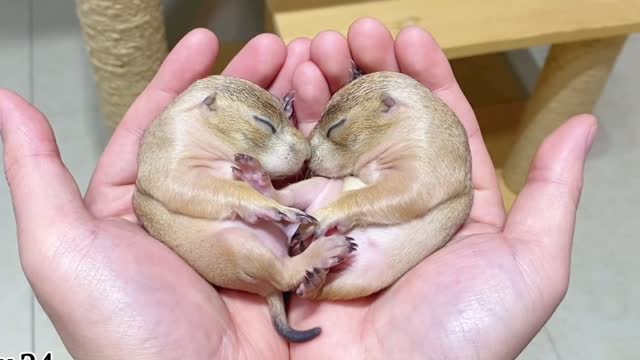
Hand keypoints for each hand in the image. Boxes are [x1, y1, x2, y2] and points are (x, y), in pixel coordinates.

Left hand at [0, 28, 313, 358]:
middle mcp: (189, 209)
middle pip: (220, 130)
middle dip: (246, 83)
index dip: (181, 78)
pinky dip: (313, 157)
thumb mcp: (63, 247)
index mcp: (136, 202)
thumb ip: (37, 172)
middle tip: (277, 46)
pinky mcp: (281, 247)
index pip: (157, 123)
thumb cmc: (122, 328)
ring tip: (311, 71)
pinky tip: (328, 127)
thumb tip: (4, 100)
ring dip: (285, 110)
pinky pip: (298, 191)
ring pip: (263, 153)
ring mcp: (239, 227)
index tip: (207, 38)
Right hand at [286, 18, 596, 359]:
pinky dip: (293, 125)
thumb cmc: (461, 339)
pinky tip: (291, 89)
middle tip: (355, 30)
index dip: (428, 76)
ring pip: (337, 135)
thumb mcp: (529, 267)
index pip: (440, 123)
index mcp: (448, 203)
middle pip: (381, 120)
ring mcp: (345, 212)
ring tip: (318, 47)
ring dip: (328, 86)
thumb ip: (553, 196)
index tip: (411, 34)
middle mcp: (395, 202)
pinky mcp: (302, 227)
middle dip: (369, 69)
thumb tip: (583, 124)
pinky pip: (296, 167)